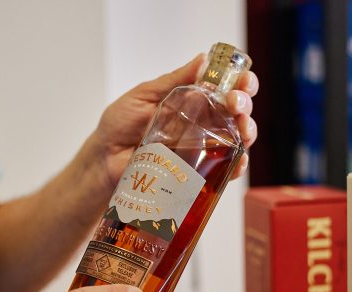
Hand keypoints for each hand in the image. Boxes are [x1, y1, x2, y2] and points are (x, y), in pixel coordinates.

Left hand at [92, 53, 258, 190]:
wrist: (105, 159)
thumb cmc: (120, 125)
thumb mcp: (144, 95)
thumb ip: (173, 80)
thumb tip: (202, 60)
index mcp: (192, 98)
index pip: (224, 86)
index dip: (240, 81)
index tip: (242, 80)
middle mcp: (202, 121)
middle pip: (237, 110)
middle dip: (244, 104)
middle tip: (235, 104)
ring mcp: (202, 147)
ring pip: (238, 138)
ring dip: (247, 131)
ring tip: (242, 130)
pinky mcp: (198, 171)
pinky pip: (225, 169)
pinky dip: (237, 164)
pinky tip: (238, 160)